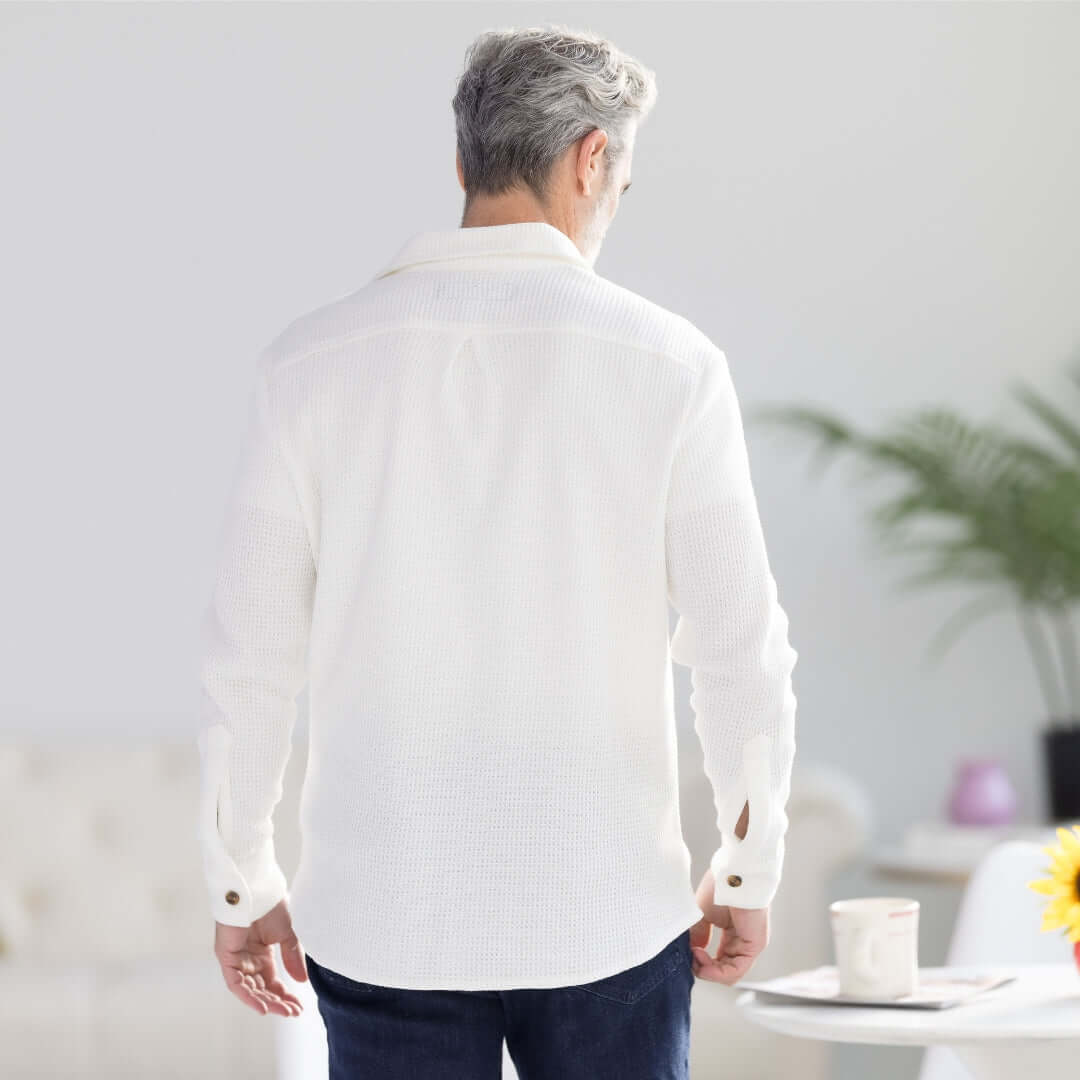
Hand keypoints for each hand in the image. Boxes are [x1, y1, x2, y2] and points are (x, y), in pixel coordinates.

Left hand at [214, 898, 308, 1015]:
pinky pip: (236, 984)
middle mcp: (247, 959)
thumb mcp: (287, 933)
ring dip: (266, 1001)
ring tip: (284, 1011)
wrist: (256, 887)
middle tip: (294, 1012)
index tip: (299, 1005)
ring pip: (249, 989)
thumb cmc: (270, 904)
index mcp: (261, 952)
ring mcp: (236, 958)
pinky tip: (264, 1006)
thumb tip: (302, 981)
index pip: (272, 980)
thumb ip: (292, 956)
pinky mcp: (226, 956)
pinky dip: (248, 996)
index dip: (285, 994)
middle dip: (278, 1001)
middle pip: (261, 988)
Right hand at [689, 868, 769, 984]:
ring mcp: (749, 945)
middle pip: (723, 969)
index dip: (700, 961)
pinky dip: (716, 972)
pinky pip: (736, 971)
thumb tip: (690, 953)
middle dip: (703, 968)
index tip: (687, 951)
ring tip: (695, 957)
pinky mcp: (754, 946)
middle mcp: (741, 940)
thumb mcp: (702, 913)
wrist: (735, 872)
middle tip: (690, 957)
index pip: (718, 958)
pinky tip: (702, 960)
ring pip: (729, 974)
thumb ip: (698, 934)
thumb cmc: (720, 884)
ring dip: (708, 972)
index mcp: (731, 931)